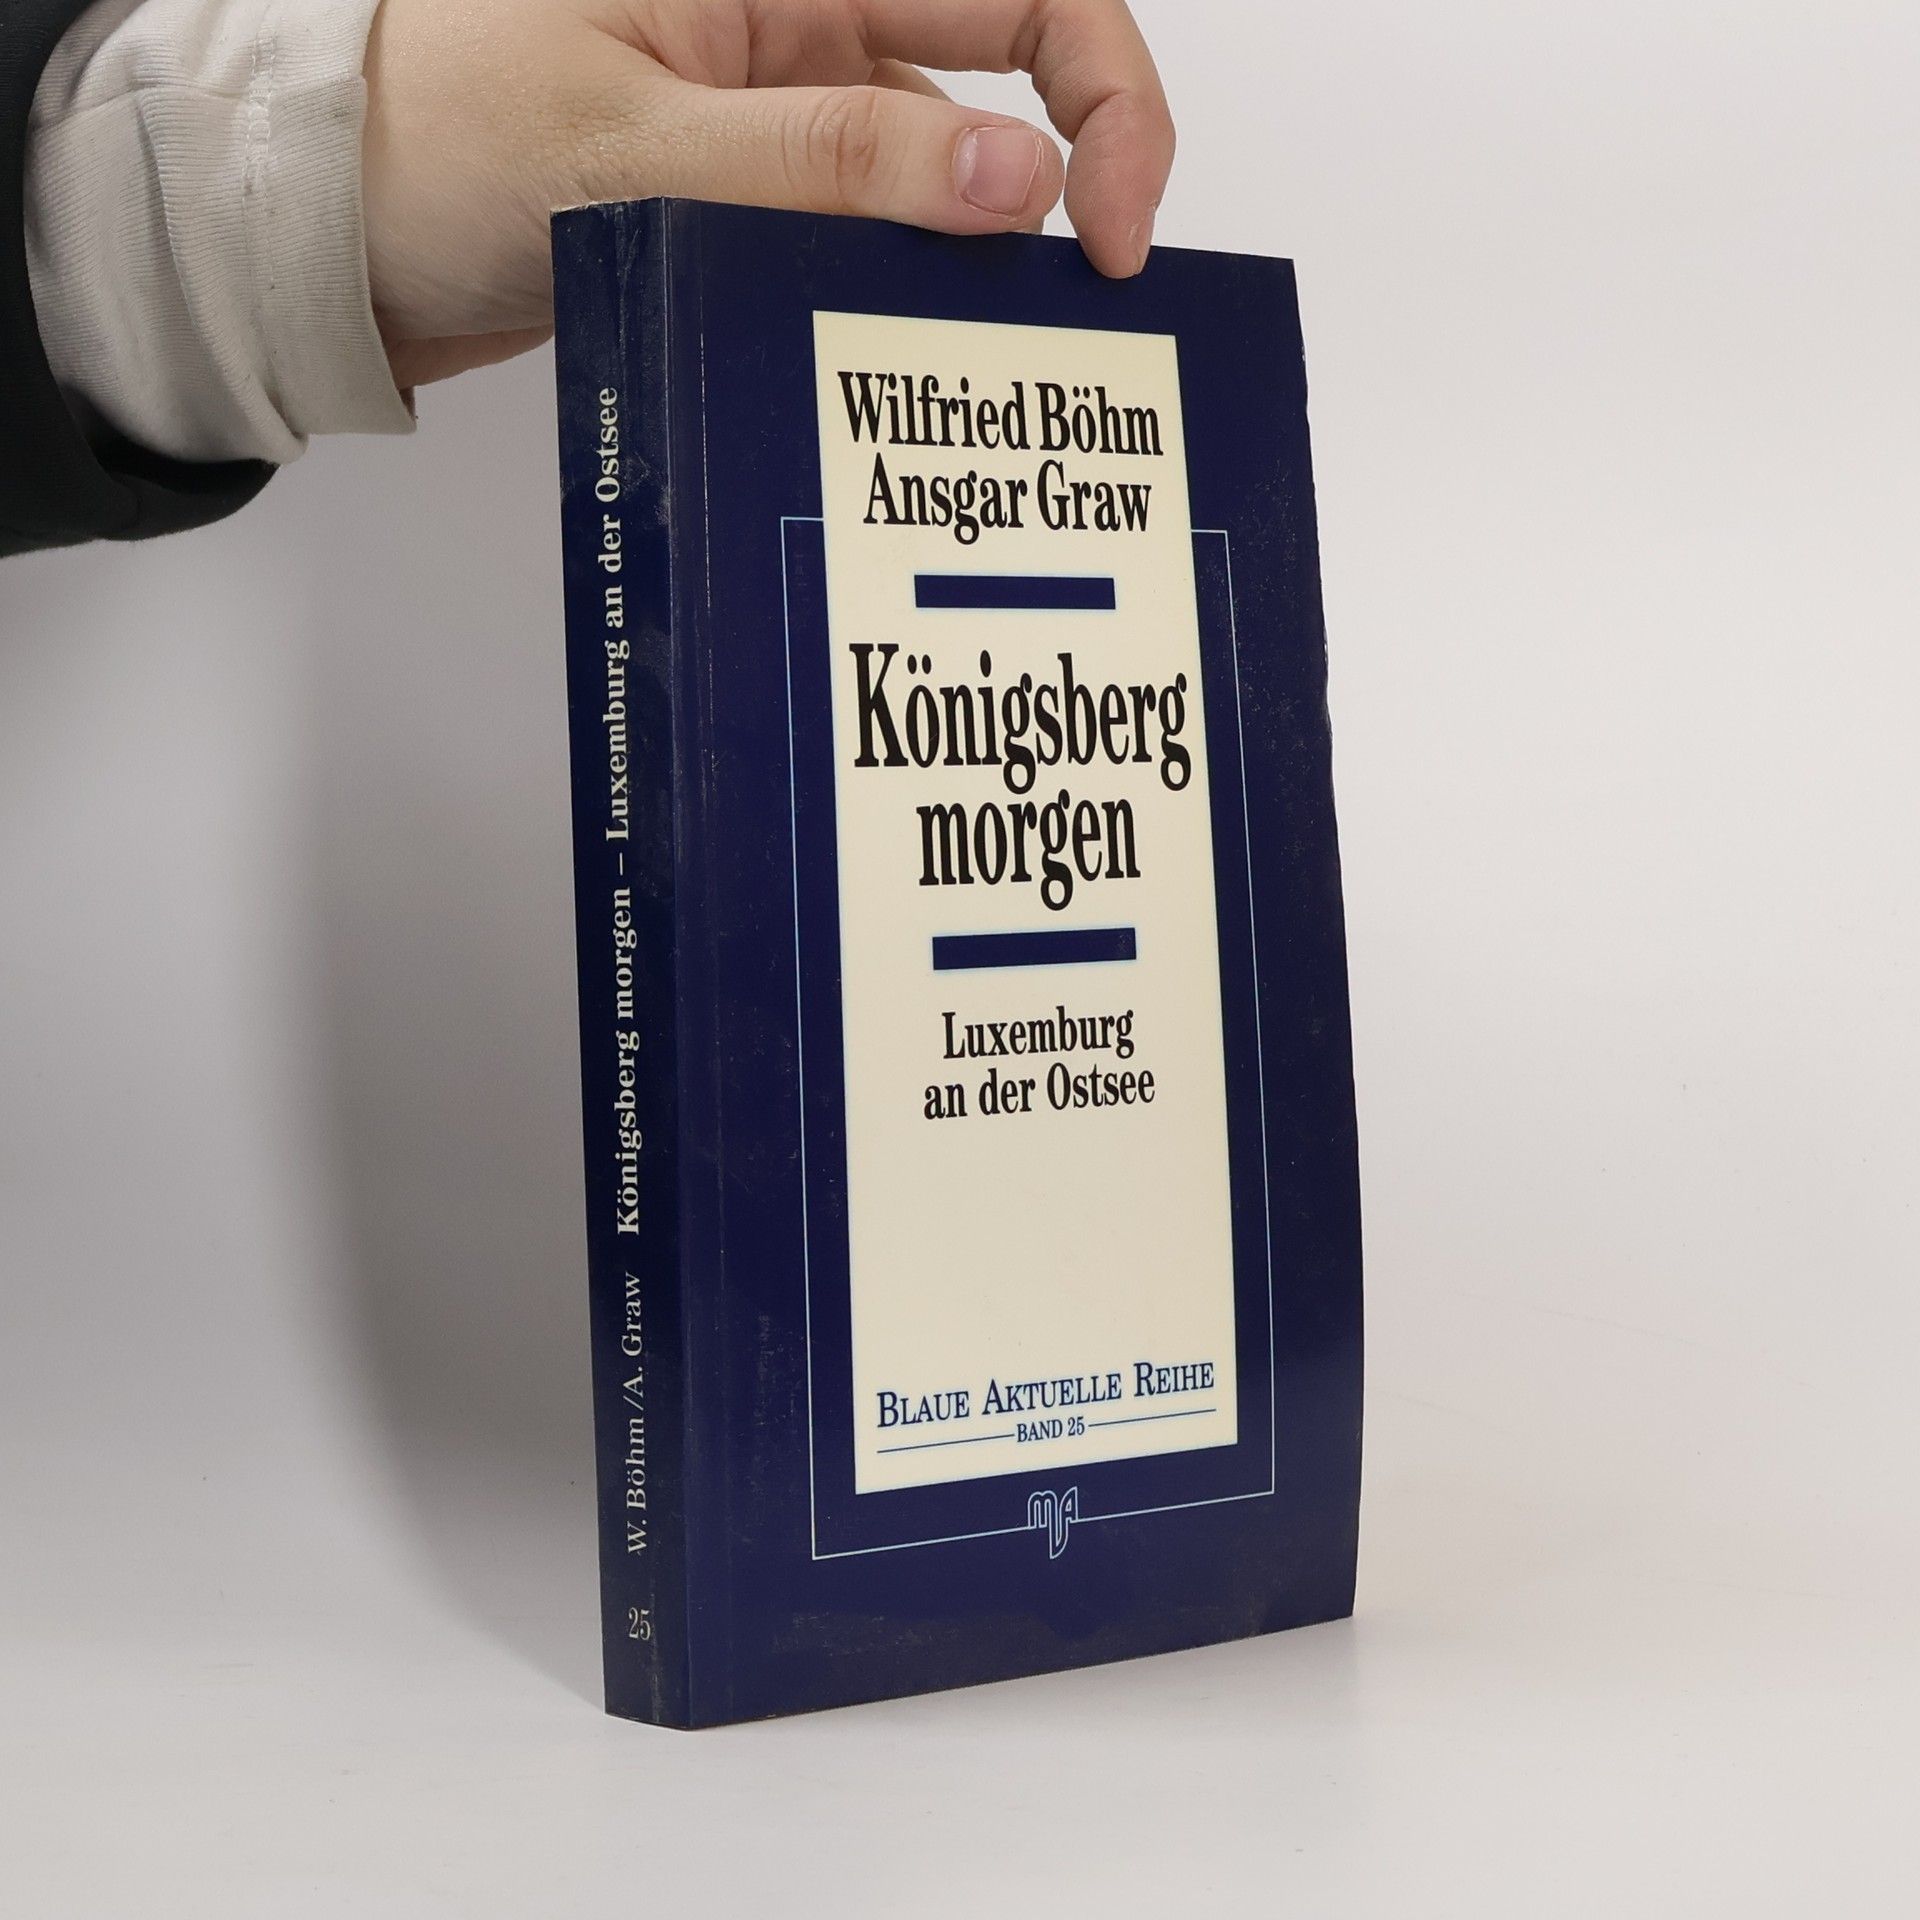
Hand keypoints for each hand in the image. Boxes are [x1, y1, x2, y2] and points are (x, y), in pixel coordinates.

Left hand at [361, 0, 1174, 387]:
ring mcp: (780, 121)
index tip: (1113, 225)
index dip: (1104, 93)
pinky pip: (863, 246)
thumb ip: (829, 162)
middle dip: (1069, 188)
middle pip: (1006, 78)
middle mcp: (800, 26)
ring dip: (971, 271)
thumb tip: (1018, 179)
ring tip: (979, 374)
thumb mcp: (633, 142)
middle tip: (1084, 318)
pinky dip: (892, 307)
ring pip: (937, 186)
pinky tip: (896, 371)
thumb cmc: (421, 135)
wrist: (321, 233)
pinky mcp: (751, 205)